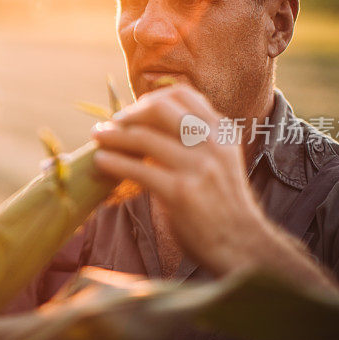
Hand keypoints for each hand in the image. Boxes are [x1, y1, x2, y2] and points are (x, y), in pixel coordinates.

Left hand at [90, 84, 271, 275]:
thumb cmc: (222, 204)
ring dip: (114, 135)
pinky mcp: (181, 193)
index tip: (133, 112)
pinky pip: (138, 170)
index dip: (151, 99)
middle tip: (112, 123)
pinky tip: (100, 161)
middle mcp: (212, 144)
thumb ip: (196, 139)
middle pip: (161, 108)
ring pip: (144, 138)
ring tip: (97, 137)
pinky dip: (114, 162)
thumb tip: (151, 122)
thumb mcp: (220, 160)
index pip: (183, 94)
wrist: (240, 245)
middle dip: (130, 113)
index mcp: (222, 132)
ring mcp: (197, 168)